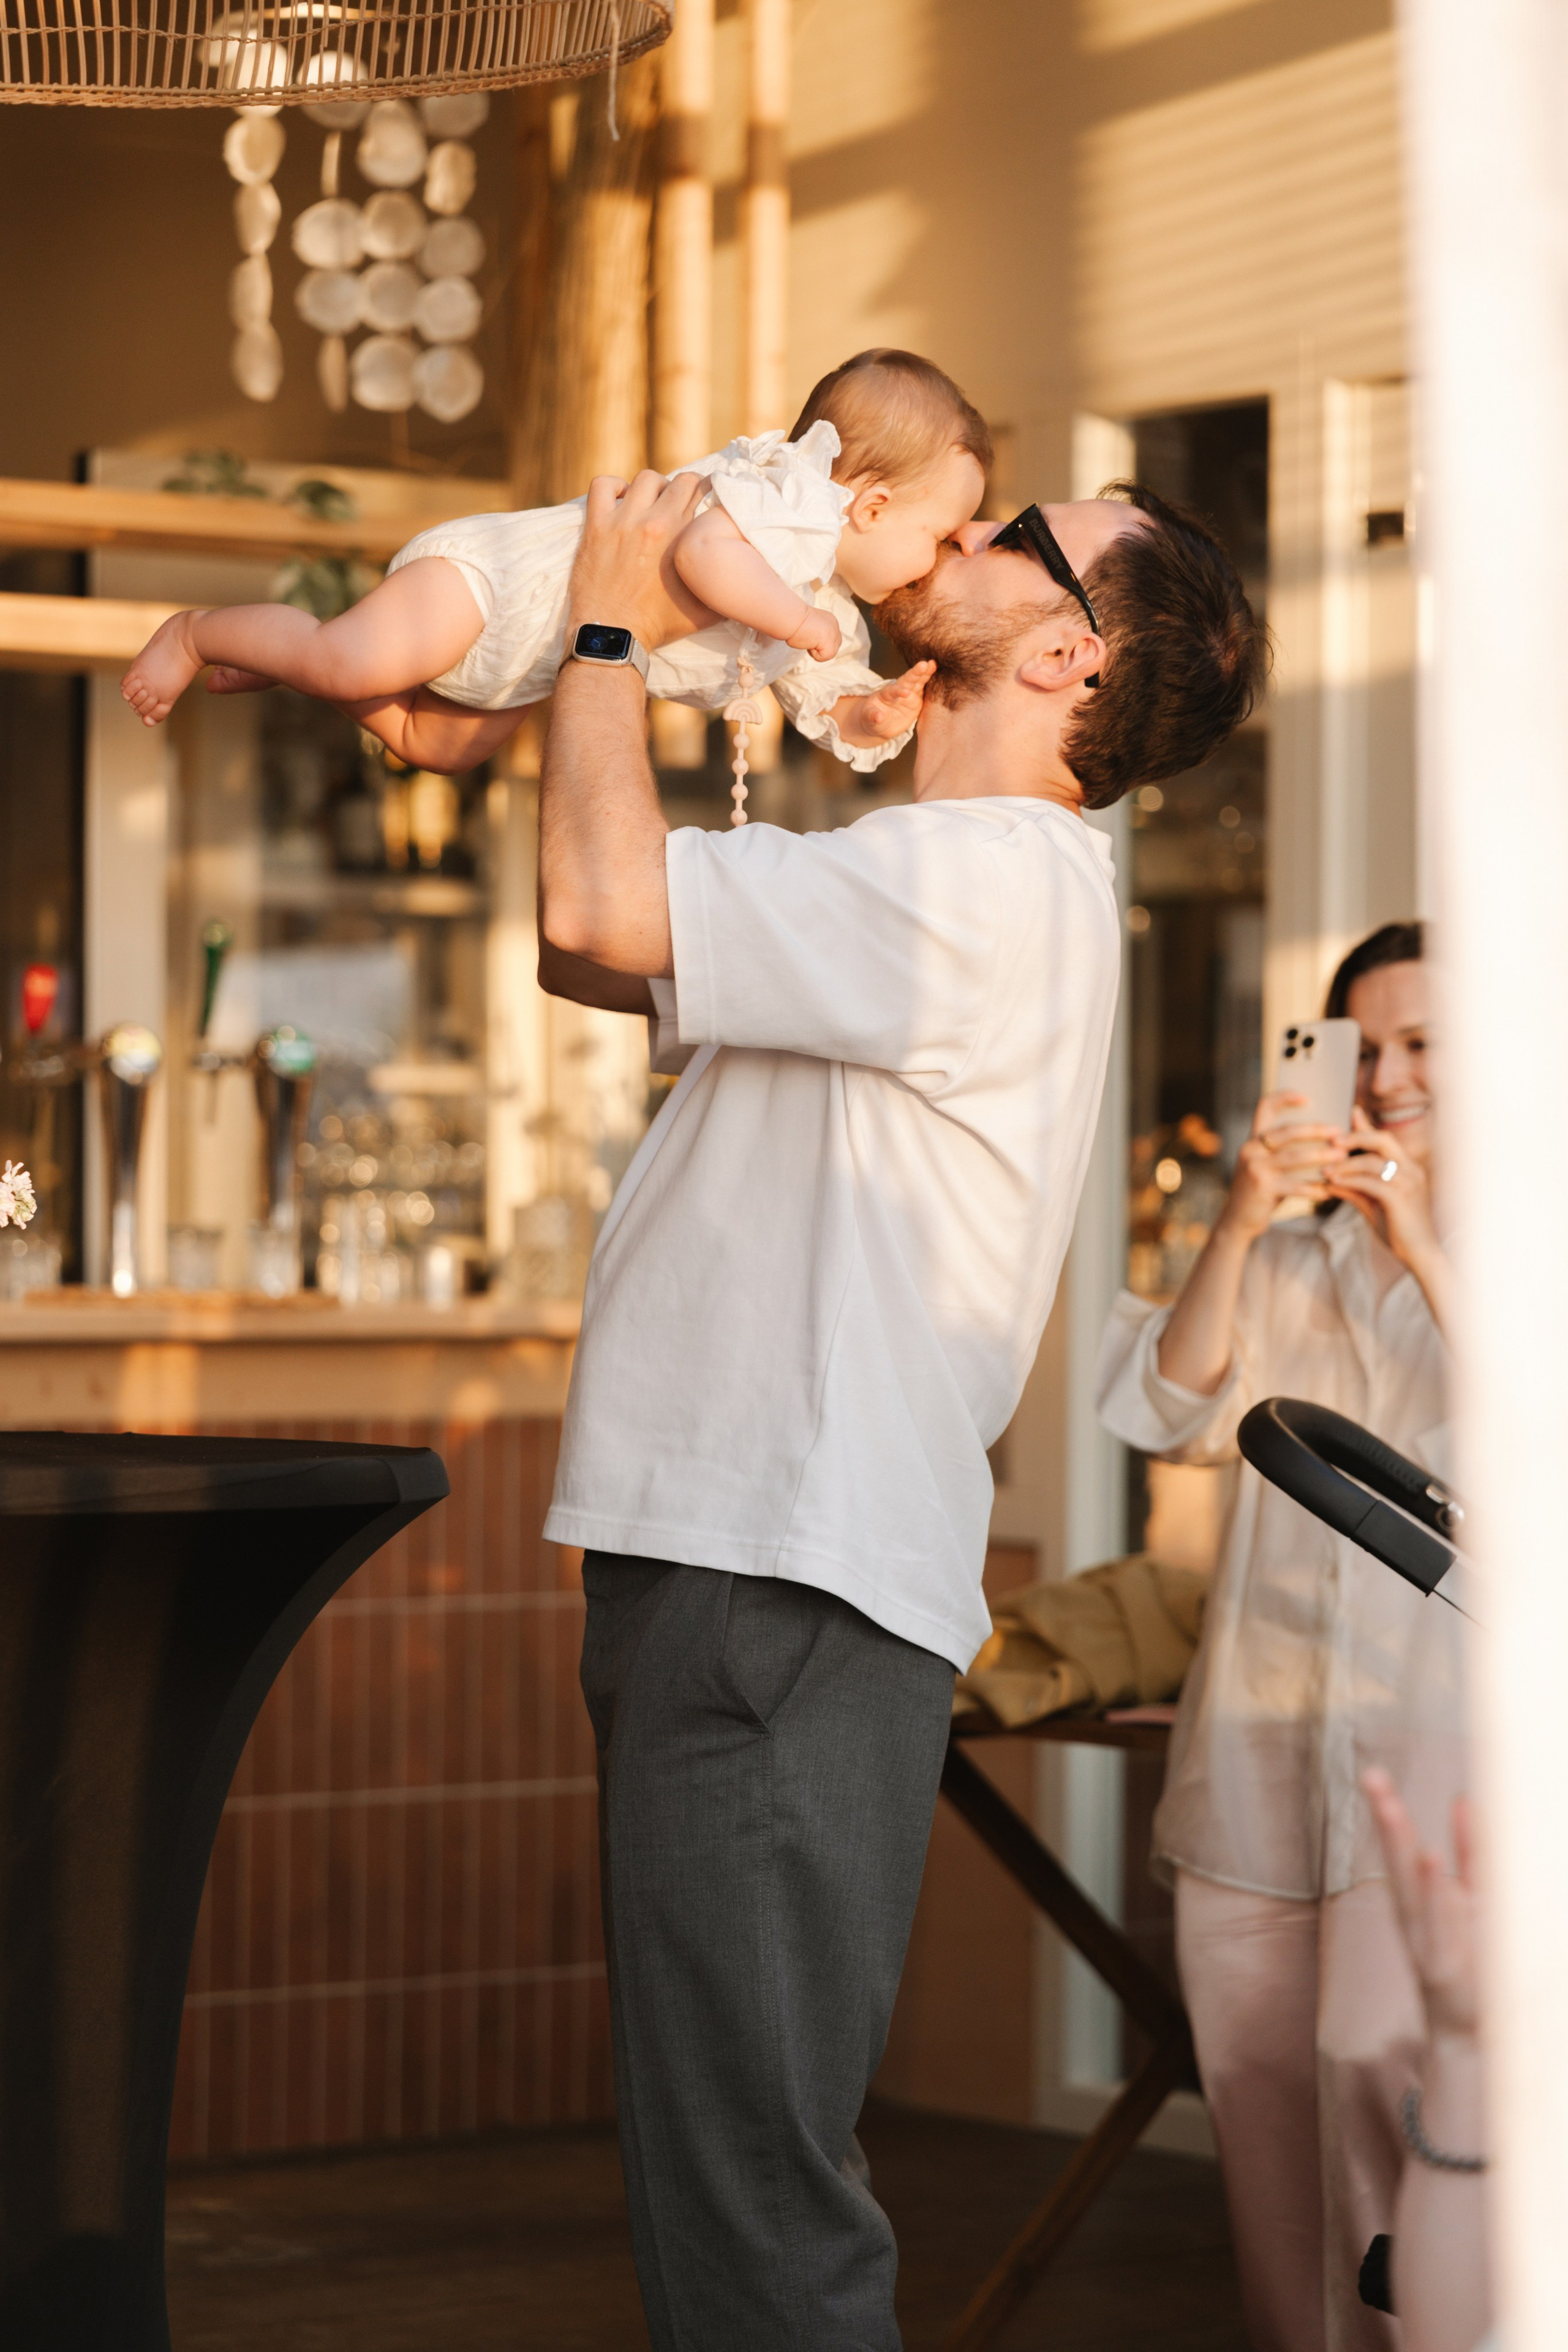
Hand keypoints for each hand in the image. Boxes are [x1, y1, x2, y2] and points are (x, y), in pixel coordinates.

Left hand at [567, 470, 708, 651]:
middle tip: (682, 504)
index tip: (706, 500)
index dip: (709, 492)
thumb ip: (725, 587)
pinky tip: (620, 500)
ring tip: (653, 503)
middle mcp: (654, 522)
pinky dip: (613, 487)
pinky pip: (603, 485)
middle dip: (686, 488)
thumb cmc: (658, 626)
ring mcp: (622, 521)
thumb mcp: (705, 611)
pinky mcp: (596, 525)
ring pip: (645, 479)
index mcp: (683, 537)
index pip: (703, 492)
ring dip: (653, 488)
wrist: (613, 636)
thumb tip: (748, 575)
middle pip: (679, 481)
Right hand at [786, 607, 842, 662]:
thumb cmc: (792, 622)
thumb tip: (815, 644)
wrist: (790, 617)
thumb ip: (817, 634)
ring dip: (815, 651)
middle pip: (833, 648)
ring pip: (829, 654)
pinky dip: (813, 653)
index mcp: (829, 619)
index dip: (818, 642)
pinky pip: (824, 657)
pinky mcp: (830, 641)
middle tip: (807, 637)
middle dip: (820, 648)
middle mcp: (834, 625)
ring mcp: (833, 633)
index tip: (807, 632)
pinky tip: (808, 642)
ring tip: (807, 638)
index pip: (831, 639)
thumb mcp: (809, 626)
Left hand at [843, 662, 936, 743]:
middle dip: (915, 673)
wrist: (881, 724)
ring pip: (918, 682)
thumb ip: (872, 716)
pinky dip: (932, 685)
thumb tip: (878, 718)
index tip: (905, 693)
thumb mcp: (868, 718)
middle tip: (924, 664)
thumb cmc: (872, 719)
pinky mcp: (917, 701)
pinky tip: (941, 677)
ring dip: (925, 674)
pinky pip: (925, 692)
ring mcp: (909, 695)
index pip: (893, 690)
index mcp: (886, 693)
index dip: (899, 691)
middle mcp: (899, 691)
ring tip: (932, 664)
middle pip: (908, 680)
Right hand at [1217, 1090, 1345, 1241]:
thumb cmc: (1262, 1190)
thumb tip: (1326, 1138)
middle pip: (1287, 1131)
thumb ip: (1285, 1151)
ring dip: (1322, 1155)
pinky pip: (1295, 1185)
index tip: (1308, 1097)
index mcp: (1253, 1139)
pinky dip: (1315, 1187)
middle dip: (1316, 1130)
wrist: (1238, 1219)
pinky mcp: (1262, 1188)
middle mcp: (1250, 1149)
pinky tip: (1330, 1189)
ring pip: (1294, 1157)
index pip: (1265, 1107)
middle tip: (1339, 1132)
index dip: (1284, 1097)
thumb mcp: (1267, 1166)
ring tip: (1342, 1156)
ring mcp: (1254, 1168)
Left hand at [1324, 1106, 1440, 1267]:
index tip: (1346, 1117)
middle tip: (1332, 1142)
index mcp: (1408, 1167)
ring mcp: (1408, 1183)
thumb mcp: (1373, 1204)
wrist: (1420, 1254)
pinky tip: (1334, 1185)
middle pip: (1383, 1139)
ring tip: (1326, 1171)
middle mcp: (1411, 1170)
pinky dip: (1350, 1182)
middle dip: (1355, 1137)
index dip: (1365, 1127)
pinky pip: (1371, 1183)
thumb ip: (1356, 1188)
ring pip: (1373, 1162)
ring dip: (1346, 1165)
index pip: (1385, 1139)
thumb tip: (1329, 1179)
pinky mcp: (1401, 1198)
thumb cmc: (1397, 1229)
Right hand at [1363, 1769, 1479, 2041]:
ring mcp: (1428, 1950)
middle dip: (1387, 1824)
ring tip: (1396, 1818)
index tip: (1372, 1775)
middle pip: (1398, 1865)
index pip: (1401, 1849)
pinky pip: (1441, 1937)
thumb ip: (1472, 1853)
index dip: (1387, 1813)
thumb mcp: (1473, 1901)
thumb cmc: (1474, 1965)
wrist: (1473, 2039)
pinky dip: (1434, 1903)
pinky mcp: (1447, 1976)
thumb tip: (1464, 1799)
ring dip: (1409, 1864)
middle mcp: (1415, 1922)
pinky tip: (1431, 1867)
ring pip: (1415, 1900)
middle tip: (1371, 1781)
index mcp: (1420, 1901)